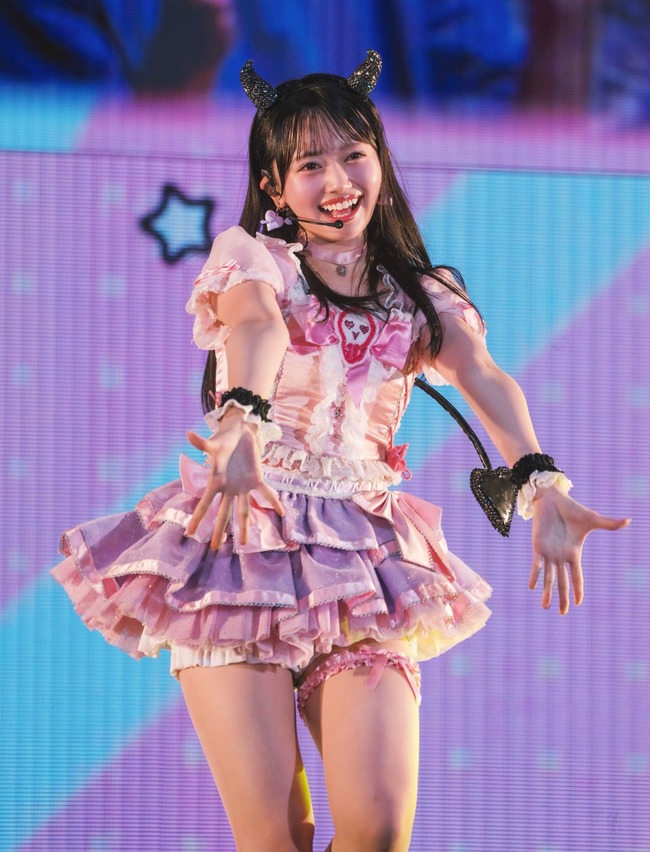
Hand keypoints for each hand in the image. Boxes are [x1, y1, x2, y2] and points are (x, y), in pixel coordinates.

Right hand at [184, 414, 283, 549]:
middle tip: (214, 548)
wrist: (238, 433)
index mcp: (215, 482)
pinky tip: (282, 512)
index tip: (189, 533)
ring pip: (243, 510)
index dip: (197, 518)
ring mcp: (243, 486)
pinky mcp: (257, 479)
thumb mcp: (213, 444)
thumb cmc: (222, 440)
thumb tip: (188, 434)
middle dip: (219, 530)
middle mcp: (228, 489)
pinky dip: (274, 501)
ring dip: (244, 526)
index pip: (204, 504)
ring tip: (244, 543)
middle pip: (223, 513)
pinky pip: (266, 492)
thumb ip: (202, 443)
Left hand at [529, 487, 629, 614]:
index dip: (578, 590)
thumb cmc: (571, 509)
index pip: (576, 576)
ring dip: (548, 592)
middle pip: (563, 582)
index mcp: (574, 553)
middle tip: (562, 613)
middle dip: (562, 598)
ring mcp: (549, 552)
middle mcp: (561, 556)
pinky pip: (536, 564)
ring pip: (549, 577)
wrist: (553, 498)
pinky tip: (532, 586)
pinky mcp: (538, 546)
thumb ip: (609, 524)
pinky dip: (535, 574)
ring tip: (546, 607)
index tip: (578, 603)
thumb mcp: (592, 519)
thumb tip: (629, 520)